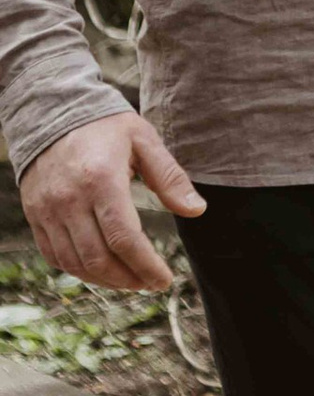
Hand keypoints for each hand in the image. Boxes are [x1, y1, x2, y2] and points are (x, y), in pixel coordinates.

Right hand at [21, 110, 200, 292]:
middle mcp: (70, 200)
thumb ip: (170, 177)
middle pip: (99, 258)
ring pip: (76, 263)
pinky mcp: (35, 215)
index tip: (164, 280)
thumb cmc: (104, 126)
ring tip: (131, 280)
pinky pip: (54, 256)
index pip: (124, 238)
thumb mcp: (143, 140)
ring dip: (105, 280)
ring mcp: (48, 210)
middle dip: (129, 279)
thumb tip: (197, 210)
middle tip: (150, 284)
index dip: (146, 266)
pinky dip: (79, 270)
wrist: (50, 112)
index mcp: (101, 180)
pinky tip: (101, 270)